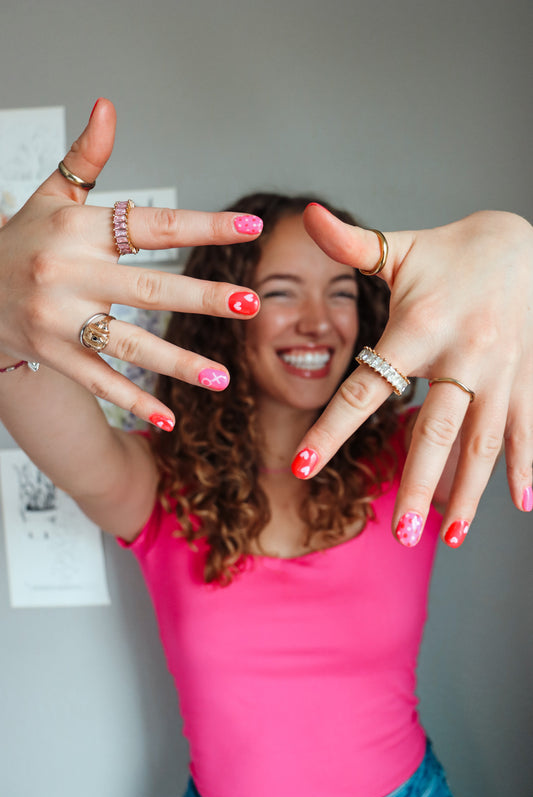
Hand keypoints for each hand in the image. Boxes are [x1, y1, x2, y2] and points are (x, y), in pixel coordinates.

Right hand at [0, 99, 262, 428]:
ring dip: (179, 363)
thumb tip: (108, 106)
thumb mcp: (51, 196)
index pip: (152, 225)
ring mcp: (60, 320)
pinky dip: (133, 399)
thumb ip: (86, 157)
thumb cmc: (22, 239)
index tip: (250, 230)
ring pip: (129, 344)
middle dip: (203, 297)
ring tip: (223, 377)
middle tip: (250, 303)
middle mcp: (69, 273)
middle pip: (149, 287)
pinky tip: (169, 417)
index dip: (203, 226)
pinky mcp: (54, 354)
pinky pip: (100, 380)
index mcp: (79, 229)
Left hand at [292, 203, 532, 542]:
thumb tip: (305, 215)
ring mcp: (501, 371)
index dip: (332, 428)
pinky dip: (526, 467)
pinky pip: (527, 428)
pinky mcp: (528, 378)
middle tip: (397, 534)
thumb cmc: (449, 252)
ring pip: (482, 442)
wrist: (522, 241)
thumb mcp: (400, 249)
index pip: (365, 387)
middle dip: (416, 485)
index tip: (301, 465)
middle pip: (434, 430)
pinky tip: (523, 506)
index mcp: (419, 328)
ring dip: (466, 492)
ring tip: (447, 538)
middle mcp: (462, 355)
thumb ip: (350, 243)